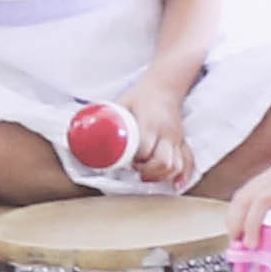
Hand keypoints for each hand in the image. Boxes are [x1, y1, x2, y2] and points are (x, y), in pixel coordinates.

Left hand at [110, 74, 197, 191]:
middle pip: (162, 162)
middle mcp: (167, 133)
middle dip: (147, 172)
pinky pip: (188, 162)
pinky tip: (176, 185)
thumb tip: (82, 135)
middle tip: (135, 170)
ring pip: (175, 166)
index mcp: (151, 124)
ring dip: (161, 176)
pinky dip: (183, 175)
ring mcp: (176, 139)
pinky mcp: (182, 142)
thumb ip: (107, 120)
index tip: (125, 162)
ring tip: (147, 175)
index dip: (134, 161)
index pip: (145, 151)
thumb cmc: (140, 96)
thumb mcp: (121, 103)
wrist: (165, 86)